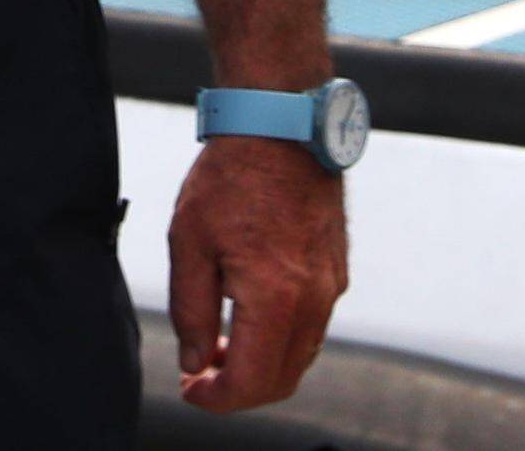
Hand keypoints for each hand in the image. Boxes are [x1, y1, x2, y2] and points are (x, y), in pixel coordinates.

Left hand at [167, 133, 343, 411]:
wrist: (280, 127)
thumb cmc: (229, 178)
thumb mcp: (188, 243)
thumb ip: (191, 311)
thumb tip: (195, 360)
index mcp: (275, 297)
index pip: (251, 380)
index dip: (216, 397)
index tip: (190, 389)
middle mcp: (313, 300)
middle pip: (281, 379)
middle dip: (239, 390)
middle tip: (201, 377)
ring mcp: (331, 287)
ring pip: (300, 357)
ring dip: (261, 366)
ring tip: (217, 348)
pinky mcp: (336, 271)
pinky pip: (312, 327)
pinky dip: (281, 341)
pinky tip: (247, 319)